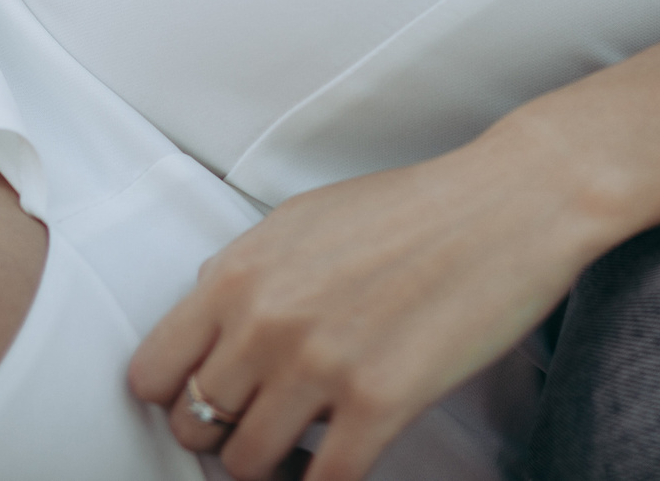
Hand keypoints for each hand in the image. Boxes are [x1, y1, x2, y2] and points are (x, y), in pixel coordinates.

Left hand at [126, 121, 616, 480]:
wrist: (508, 204)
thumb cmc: (412, 209)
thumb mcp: (301, 220)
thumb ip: (245, 275)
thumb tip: (206, 323)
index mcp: (238, 273)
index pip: (151, 374)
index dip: (172, 399)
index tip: (205, 403)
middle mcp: (266, 320)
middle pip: (195, 428)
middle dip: (223, 436)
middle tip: (261, 427)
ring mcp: (321, 365)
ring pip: (246, 465)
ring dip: (272, 466)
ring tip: (304, 449)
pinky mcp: (380, 402)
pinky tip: (341, 464)